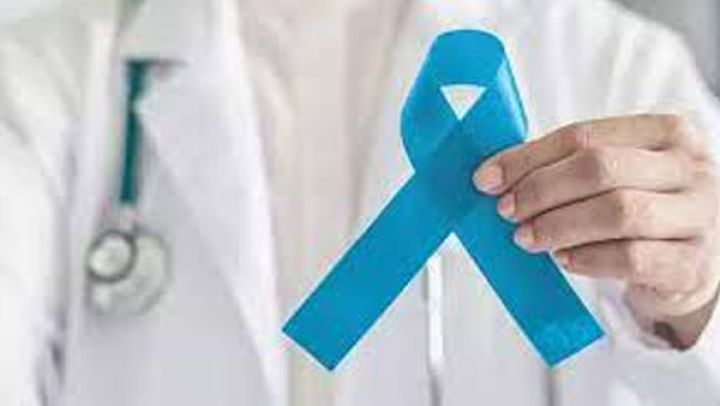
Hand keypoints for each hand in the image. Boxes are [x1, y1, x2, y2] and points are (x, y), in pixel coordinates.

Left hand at [474, 114, 719, 347]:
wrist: (693, 263)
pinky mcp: (691, 263)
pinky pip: (632, 258)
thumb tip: (494, 175)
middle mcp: (690, 169)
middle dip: (540, 190)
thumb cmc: (642, 209)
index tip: (487, 178)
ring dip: (558, 225)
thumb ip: (565, 166)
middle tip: (507, 210)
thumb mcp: (616, 176)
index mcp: (666, 134)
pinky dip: (588, 259)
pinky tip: (564, 260)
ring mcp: (698, 217)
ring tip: (527, 237)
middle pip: (600, 169)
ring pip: (618, 213)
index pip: (584, 136)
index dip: (528, 158)